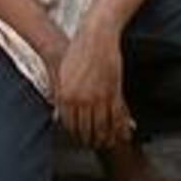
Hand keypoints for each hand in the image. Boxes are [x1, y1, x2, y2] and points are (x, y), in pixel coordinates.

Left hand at [49, 15, 134, 151]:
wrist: (95, 35)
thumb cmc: (77, 53)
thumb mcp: (63, 74)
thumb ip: (61, 95)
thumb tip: (58, 115)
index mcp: (65, 95)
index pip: (70, 124)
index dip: (76, 135)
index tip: (81, 139)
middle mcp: (80, 99)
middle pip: (85, 129)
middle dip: (90, 140)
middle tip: (95, 145)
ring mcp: (97, 97)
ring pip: (101, 127)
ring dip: (105, 138)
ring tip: (108, 143)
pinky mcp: (113, 91)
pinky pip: (116, 116)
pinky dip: (120, 126)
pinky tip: (122, 132)